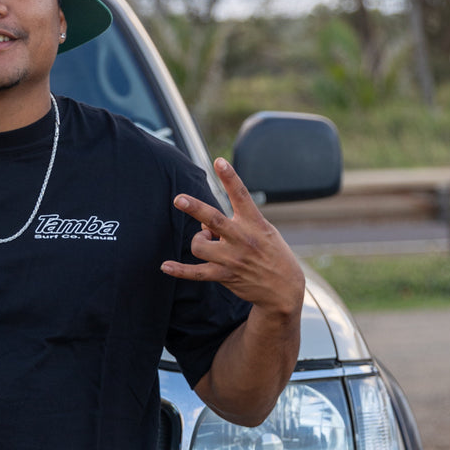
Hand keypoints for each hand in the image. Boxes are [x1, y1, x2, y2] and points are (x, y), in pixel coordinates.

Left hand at [161, 158, 303, 317]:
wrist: (284, 289)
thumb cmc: (272, 254)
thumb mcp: (262, 232)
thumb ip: (235, 223)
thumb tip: (204, 224)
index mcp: (254, 223)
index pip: (241, 196)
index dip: (230, 178)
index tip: (219, 161)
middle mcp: (243, 239)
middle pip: (214, 220)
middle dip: (195, 208)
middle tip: (179, 199)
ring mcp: (233, 259)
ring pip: (199, 246)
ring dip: (198, 242)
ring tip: (209, 244)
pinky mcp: (226, 276)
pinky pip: (197, 273)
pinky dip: (179, 270)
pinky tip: (165, 266)